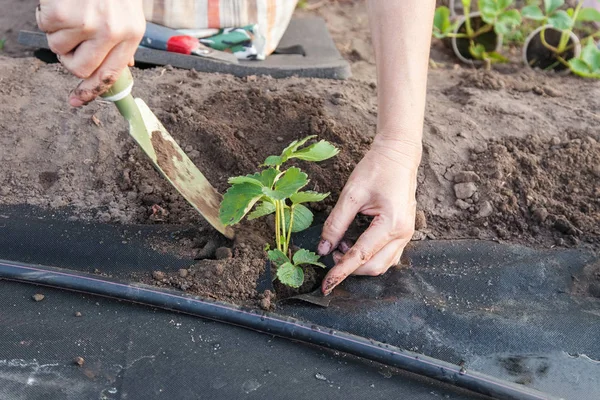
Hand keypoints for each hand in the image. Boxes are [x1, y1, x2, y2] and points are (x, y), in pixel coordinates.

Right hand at [36, 0, 145, 105]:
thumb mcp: (128, 13)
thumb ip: (122, 41)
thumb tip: (117, 70)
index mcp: (131, 34)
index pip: (111, 74)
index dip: (91, 91)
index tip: (76, 101)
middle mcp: (112, 32)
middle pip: (81, 69)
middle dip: (70, 59)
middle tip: (70, 41)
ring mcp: (88, 23)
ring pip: (58, 49)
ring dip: (57, 32)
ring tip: (69, 11)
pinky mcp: (64, 13)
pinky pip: (44, 28)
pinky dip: (46, 16)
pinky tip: (58, 2)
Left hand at [318, 137, 420, 294]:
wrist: (398, 156)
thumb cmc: (376, 169)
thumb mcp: (351, 194)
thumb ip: (336, 223)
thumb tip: (323, 248)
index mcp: (391, 223)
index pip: (361, 255)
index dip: (341, 271)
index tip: (326, 285)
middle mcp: (403, 233)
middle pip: (375, 267)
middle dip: (350, 268)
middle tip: (331, 254)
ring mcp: (407, 234)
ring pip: (383, 264)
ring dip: (360, 263)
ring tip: (341, 245)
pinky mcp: (403, 232)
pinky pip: (387, 255)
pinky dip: (369, 256)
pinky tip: (353, 243)